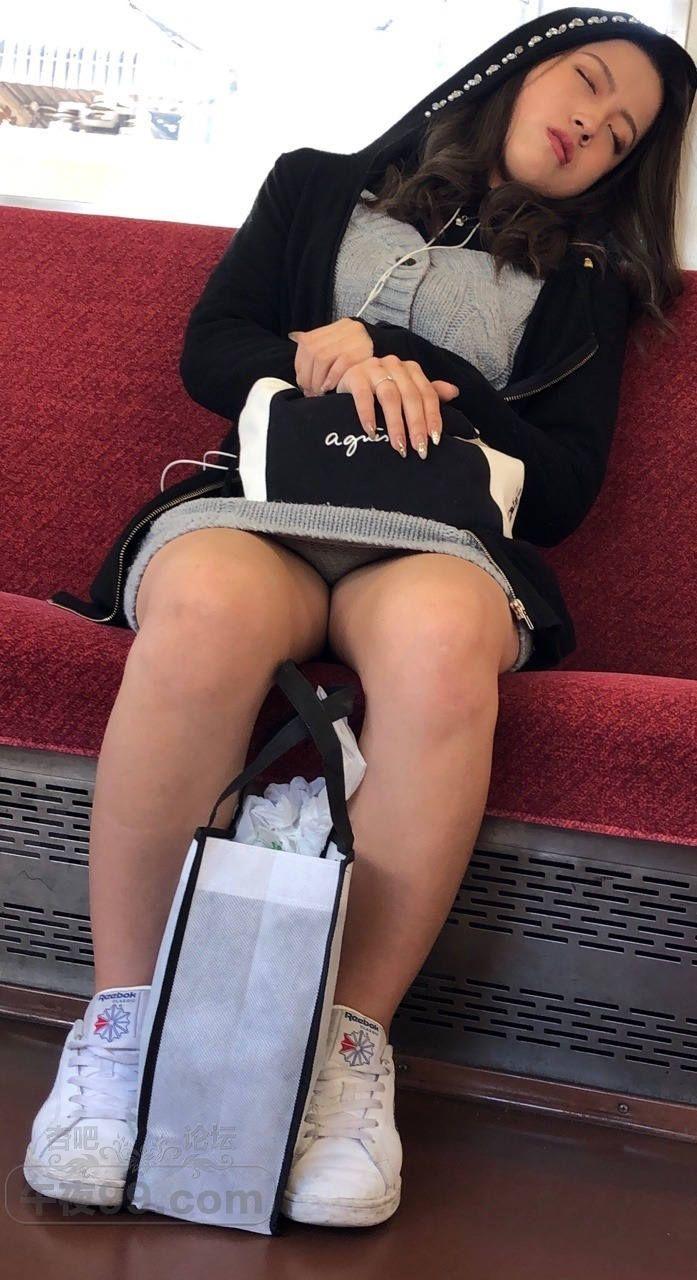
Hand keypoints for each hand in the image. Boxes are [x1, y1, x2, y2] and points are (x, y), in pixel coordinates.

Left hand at [287, 318, 373, 395]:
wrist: (389, 351)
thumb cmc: (359, 356)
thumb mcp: (337, 347)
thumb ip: (317, 345)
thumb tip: (292, 335)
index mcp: (332, 328)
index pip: (306, 345)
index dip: (301, 367)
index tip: (304, 384)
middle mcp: (341, 328)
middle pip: (312, 352)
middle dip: (308, 376)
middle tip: (311, 392)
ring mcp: (352, 338)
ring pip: (322, 357)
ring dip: (317, 379)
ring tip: (320, 392)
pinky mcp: (362, 350)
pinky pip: (340, 364)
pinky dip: (331, 377)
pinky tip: (329, 387)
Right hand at [335, 354, 458, 457]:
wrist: (345, 381)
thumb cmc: (379, 390)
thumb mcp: (405, 391)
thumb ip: (428, 393)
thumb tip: (455, 392)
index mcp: (411, 369)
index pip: (427, 394)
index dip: (432, 417)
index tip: (435, 440)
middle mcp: (394, 365)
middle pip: (411, 397)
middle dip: (416, 425)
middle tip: (419, 449)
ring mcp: (373, 368)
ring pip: (390, 397)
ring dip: (396, 425)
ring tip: (399, 447)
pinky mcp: (354, 375)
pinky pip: (363, 396)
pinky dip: (368, 416)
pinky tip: (372, 433)